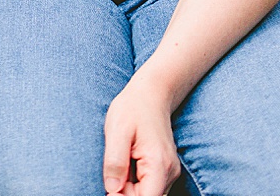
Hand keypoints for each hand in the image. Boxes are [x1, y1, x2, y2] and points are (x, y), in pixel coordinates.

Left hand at [102, 80, 182, 195]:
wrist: (151, 93)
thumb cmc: (132, 108)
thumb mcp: (117, 131)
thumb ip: (115, 161)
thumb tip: (111, 189)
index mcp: (159, 164)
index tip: (110, 188)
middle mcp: (169, 172)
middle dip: (125, 193)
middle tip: (111, 174)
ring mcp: (169, 171)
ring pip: (146, 193)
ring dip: (128, 188)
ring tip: (120, 163)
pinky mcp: (164, 169)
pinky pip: (148, 185)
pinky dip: (134, 182)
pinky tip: (126, 163)